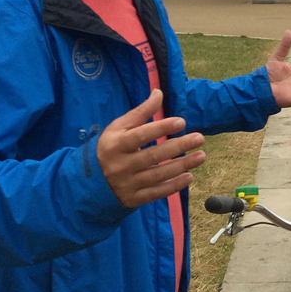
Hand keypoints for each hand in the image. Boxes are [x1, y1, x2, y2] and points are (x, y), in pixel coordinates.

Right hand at [97, 90, 205, 208]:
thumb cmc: (110, 147)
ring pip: (157, 175)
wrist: (89, 181)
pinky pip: (156, 193)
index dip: (161, 128)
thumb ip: (140, 112)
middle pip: (152, 156)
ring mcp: (126, 184)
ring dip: (181, 166)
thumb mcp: (119, 127)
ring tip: (201, 156)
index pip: (140, 135)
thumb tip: (159, 92)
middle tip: (199, 138)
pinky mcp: (132, 198)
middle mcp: (120, 166)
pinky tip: (189, 177)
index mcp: (115, 145)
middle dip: (178, 147)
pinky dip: (173, 186)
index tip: (181, 122)